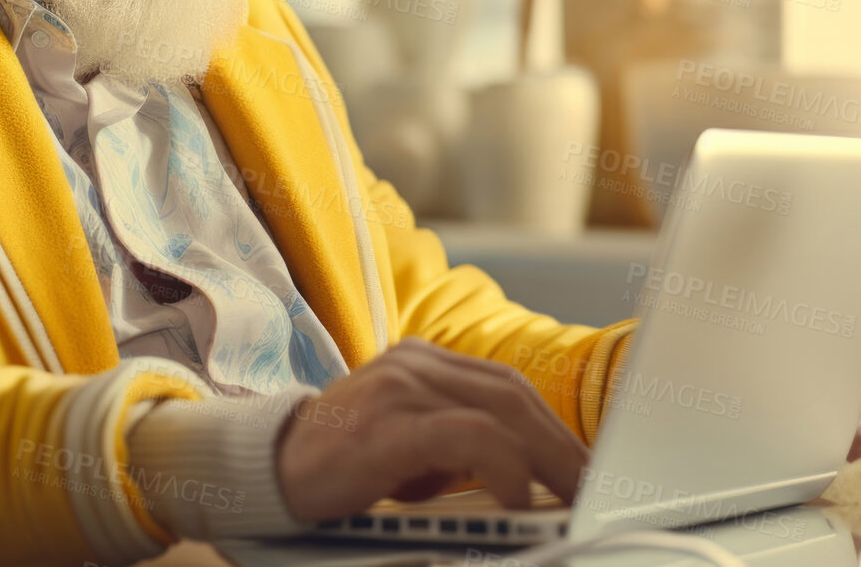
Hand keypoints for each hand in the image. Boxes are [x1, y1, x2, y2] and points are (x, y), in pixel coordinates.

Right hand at [274, 338, 588, 522]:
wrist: (267, 470)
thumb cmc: (340, 465)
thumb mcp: (407, 448)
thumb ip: (454, 447)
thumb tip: (525, 480)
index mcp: (422, 363)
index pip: (506, 387)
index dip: (552, 425)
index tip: (586, 464)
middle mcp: (414, 365)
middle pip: (512, 396)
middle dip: (560, 445)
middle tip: (593, 488)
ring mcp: (400, 389)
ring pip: (498, 410)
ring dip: (545, 457)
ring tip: (569, 495)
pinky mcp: (386, 424)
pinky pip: (463, 436)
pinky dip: (500, 464)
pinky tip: (515, 495)